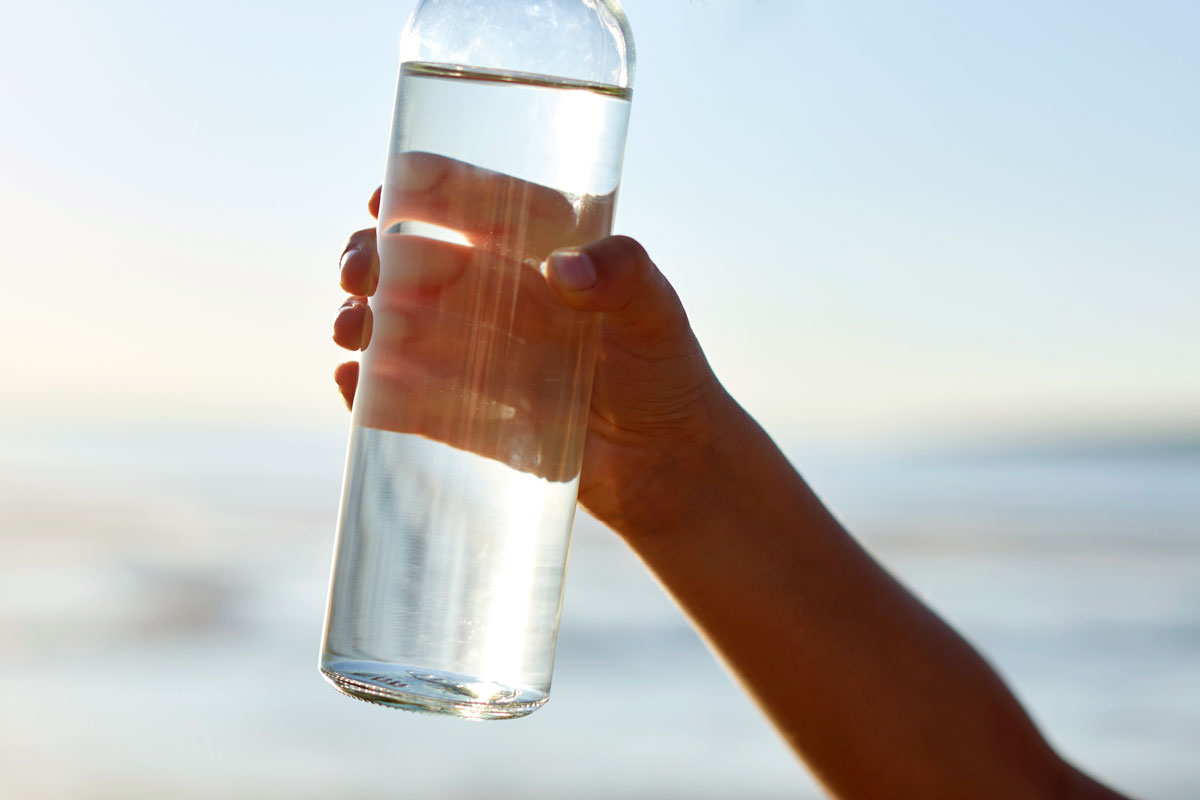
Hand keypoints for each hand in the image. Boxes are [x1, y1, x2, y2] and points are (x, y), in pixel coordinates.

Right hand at [334, 154, 729, 536]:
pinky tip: (351, 382)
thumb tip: (565, 269)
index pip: (475, 209)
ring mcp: (472, 355)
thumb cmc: (664, 372)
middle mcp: (495, 297)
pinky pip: (404, 397)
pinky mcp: (462, 415)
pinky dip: (370, 389)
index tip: (389, 189)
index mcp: (536, 254)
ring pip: (397, 326)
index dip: (428, 192)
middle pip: (414, 262)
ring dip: (363, 321)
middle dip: (373, 258)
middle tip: (358, 269)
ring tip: (352, 329)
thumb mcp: (657, 314)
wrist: (662, 462)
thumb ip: (625, 276)